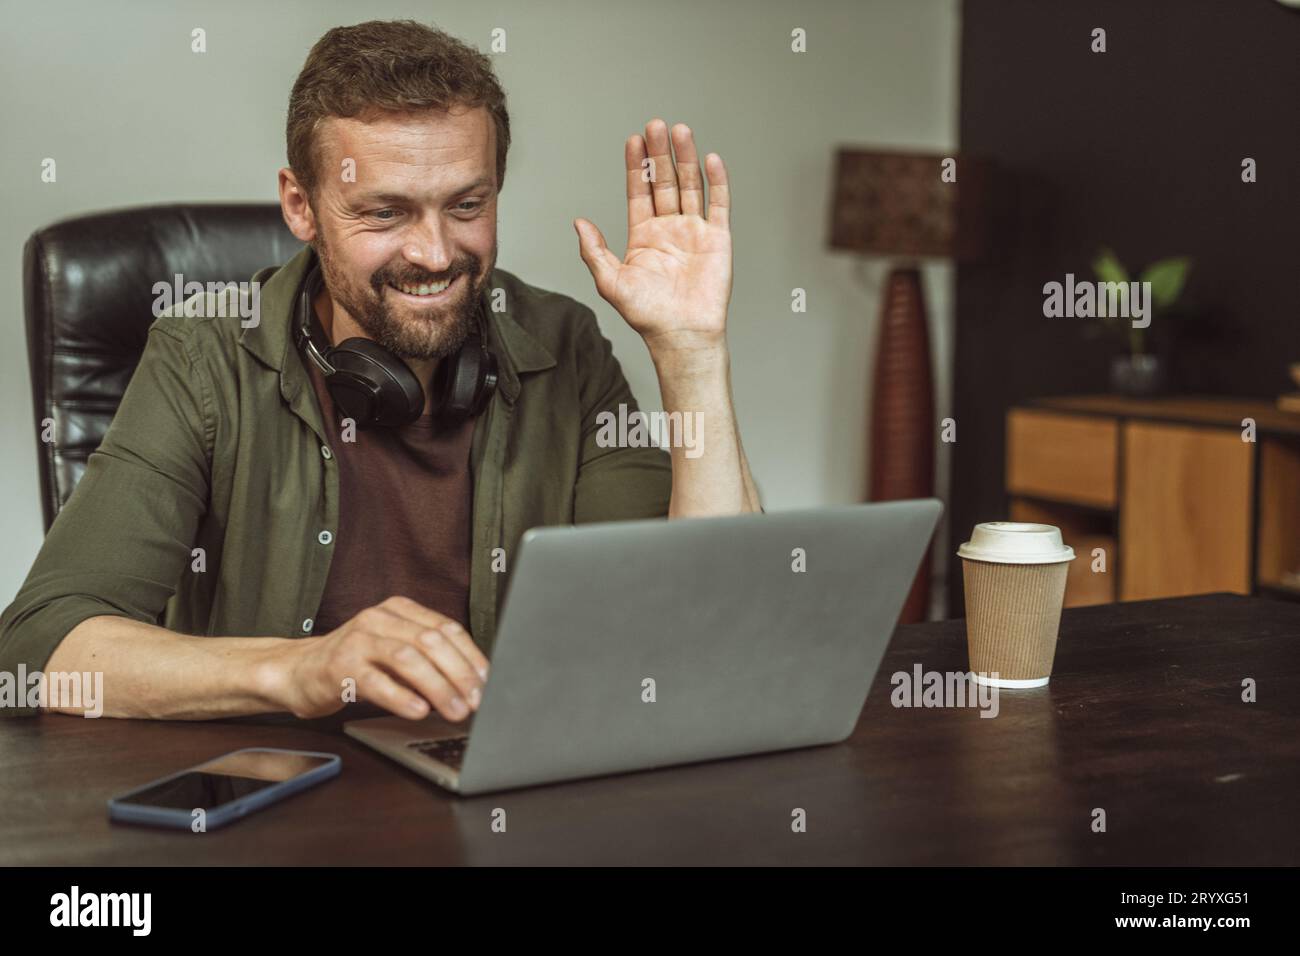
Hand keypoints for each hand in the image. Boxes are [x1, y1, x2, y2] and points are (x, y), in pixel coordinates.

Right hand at [268, 596, 488, 720]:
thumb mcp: (394, 652)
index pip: (445, 628)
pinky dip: (401, 696)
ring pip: (407, 658)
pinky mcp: (340, 665)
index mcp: (399, 610)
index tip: (487, 682)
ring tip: (454, 710)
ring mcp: (357, 639)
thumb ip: (427, 660)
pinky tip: (418, 711)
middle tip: (475, 701)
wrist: (298, 671)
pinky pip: (376, 681)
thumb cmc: (355, 664)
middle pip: (430, 641)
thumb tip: (471, 685)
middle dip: (459, 673)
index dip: (470, 656)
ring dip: (437, 687)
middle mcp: (379, 619)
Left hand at [574, 119, 732, 354]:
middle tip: (655, 125)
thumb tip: (578, 222)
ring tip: (679, 131)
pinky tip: (710, 159)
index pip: (639, 191)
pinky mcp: (718, 239)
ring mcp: (695, 231)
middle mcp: (669, 229)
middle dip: (659, 153)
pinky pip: (718, 204)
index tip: (633, 140)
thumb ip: (594, 251)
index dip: (636, 165)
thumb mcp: (610, 281)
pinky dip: (716, 181)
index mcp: (644, 236)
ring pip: (691, 185)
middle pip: (664, 181)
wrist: (681, 334)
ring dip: (685, 158)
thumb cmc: (647, 315)